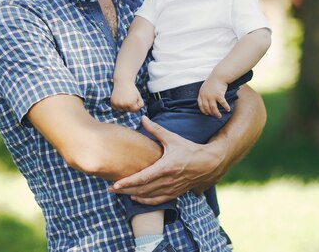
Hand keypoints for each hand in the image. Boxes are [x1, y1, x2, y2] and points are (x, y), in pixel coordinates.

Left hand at [108, 116, 225, 203]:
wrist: (208, 163)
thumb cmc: (189, 149)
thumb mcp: (172, 138)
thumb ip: (156, 130)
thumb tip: (142, 118)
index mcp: (165, 167)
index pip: (143, 178)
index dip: (128, 182)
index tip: (115, 184)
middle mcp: (168, 181)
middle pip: (142, 190)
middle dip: (125, 191)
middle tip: (110, 189)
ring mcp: (171, 189)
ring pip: (148, 197)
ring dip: (132, 196)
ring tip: (119, 193)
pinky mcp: (175, 193)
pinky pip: (157, 200)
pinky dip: (145, 201)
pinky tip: (135, 198)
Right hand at [111, 82, 144, 111]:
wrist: (123, 82)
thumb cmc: (132, 89)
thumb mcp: (139, 96)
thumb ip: (141, 104)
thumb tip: (137, 110)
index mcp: (130, 103)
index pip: (135, 110)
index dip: (136, 105)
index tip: (135, 99)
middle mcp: (123, 105)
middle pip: (128, 110)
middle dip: (130, 105)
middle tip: (129, 97)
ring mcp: (117, 104)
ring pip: (122, 110)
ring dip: (124, 106)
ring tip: (125, 98)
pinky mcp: (112, 102)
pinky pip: (116, 108)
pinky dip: (118, 105)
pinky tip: (120, 99)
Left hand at [198, 76, 229, 116]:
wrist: (219, 75)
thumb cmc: (213, 81)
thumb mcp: (205, 87)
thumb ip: (204, 93)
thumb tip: (206, 100)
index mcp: (201, 93)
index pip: (200, 104)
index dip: (203, 110)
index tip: (206, 113)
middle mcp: (205, 96)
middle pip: (207, 107)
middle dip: (210, 113)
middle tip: (214, 116)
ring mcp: (212, 96)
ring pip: (213, 108)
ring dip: (216, 113)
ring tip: (219, 116)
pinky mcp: (219, 95)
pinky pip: (222, 104)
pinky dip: (225, 107)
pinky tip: (228, 110)